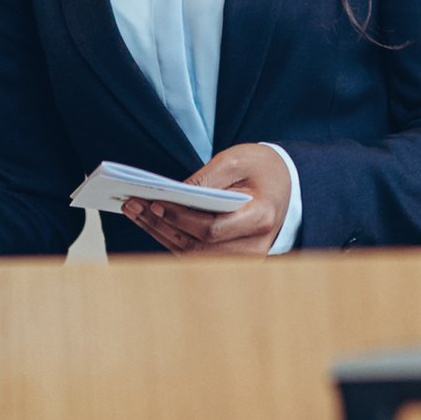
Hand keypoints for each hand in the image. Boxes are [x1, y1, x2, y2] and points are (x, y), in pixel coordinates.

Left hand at [122, 143, 293, 255]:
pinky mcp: (230, 259)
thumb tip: (173, 194)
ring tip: (134, 210)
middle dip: (160, 225)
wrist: (288, 186)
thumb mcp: (238, 160)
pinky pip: (195, 252)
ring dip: (159, 232)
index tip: (155, 203)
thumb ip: (208, 177)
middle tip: (132, 204)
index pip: (212, 228)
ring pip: (192, 253)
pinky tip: (149, 220)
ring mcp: (242, 258)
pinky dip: (169, 237)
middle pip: (197, 245)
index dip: (181, 218)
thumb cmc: (263, 169)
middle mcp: (253, 246)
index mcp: (260, 218)